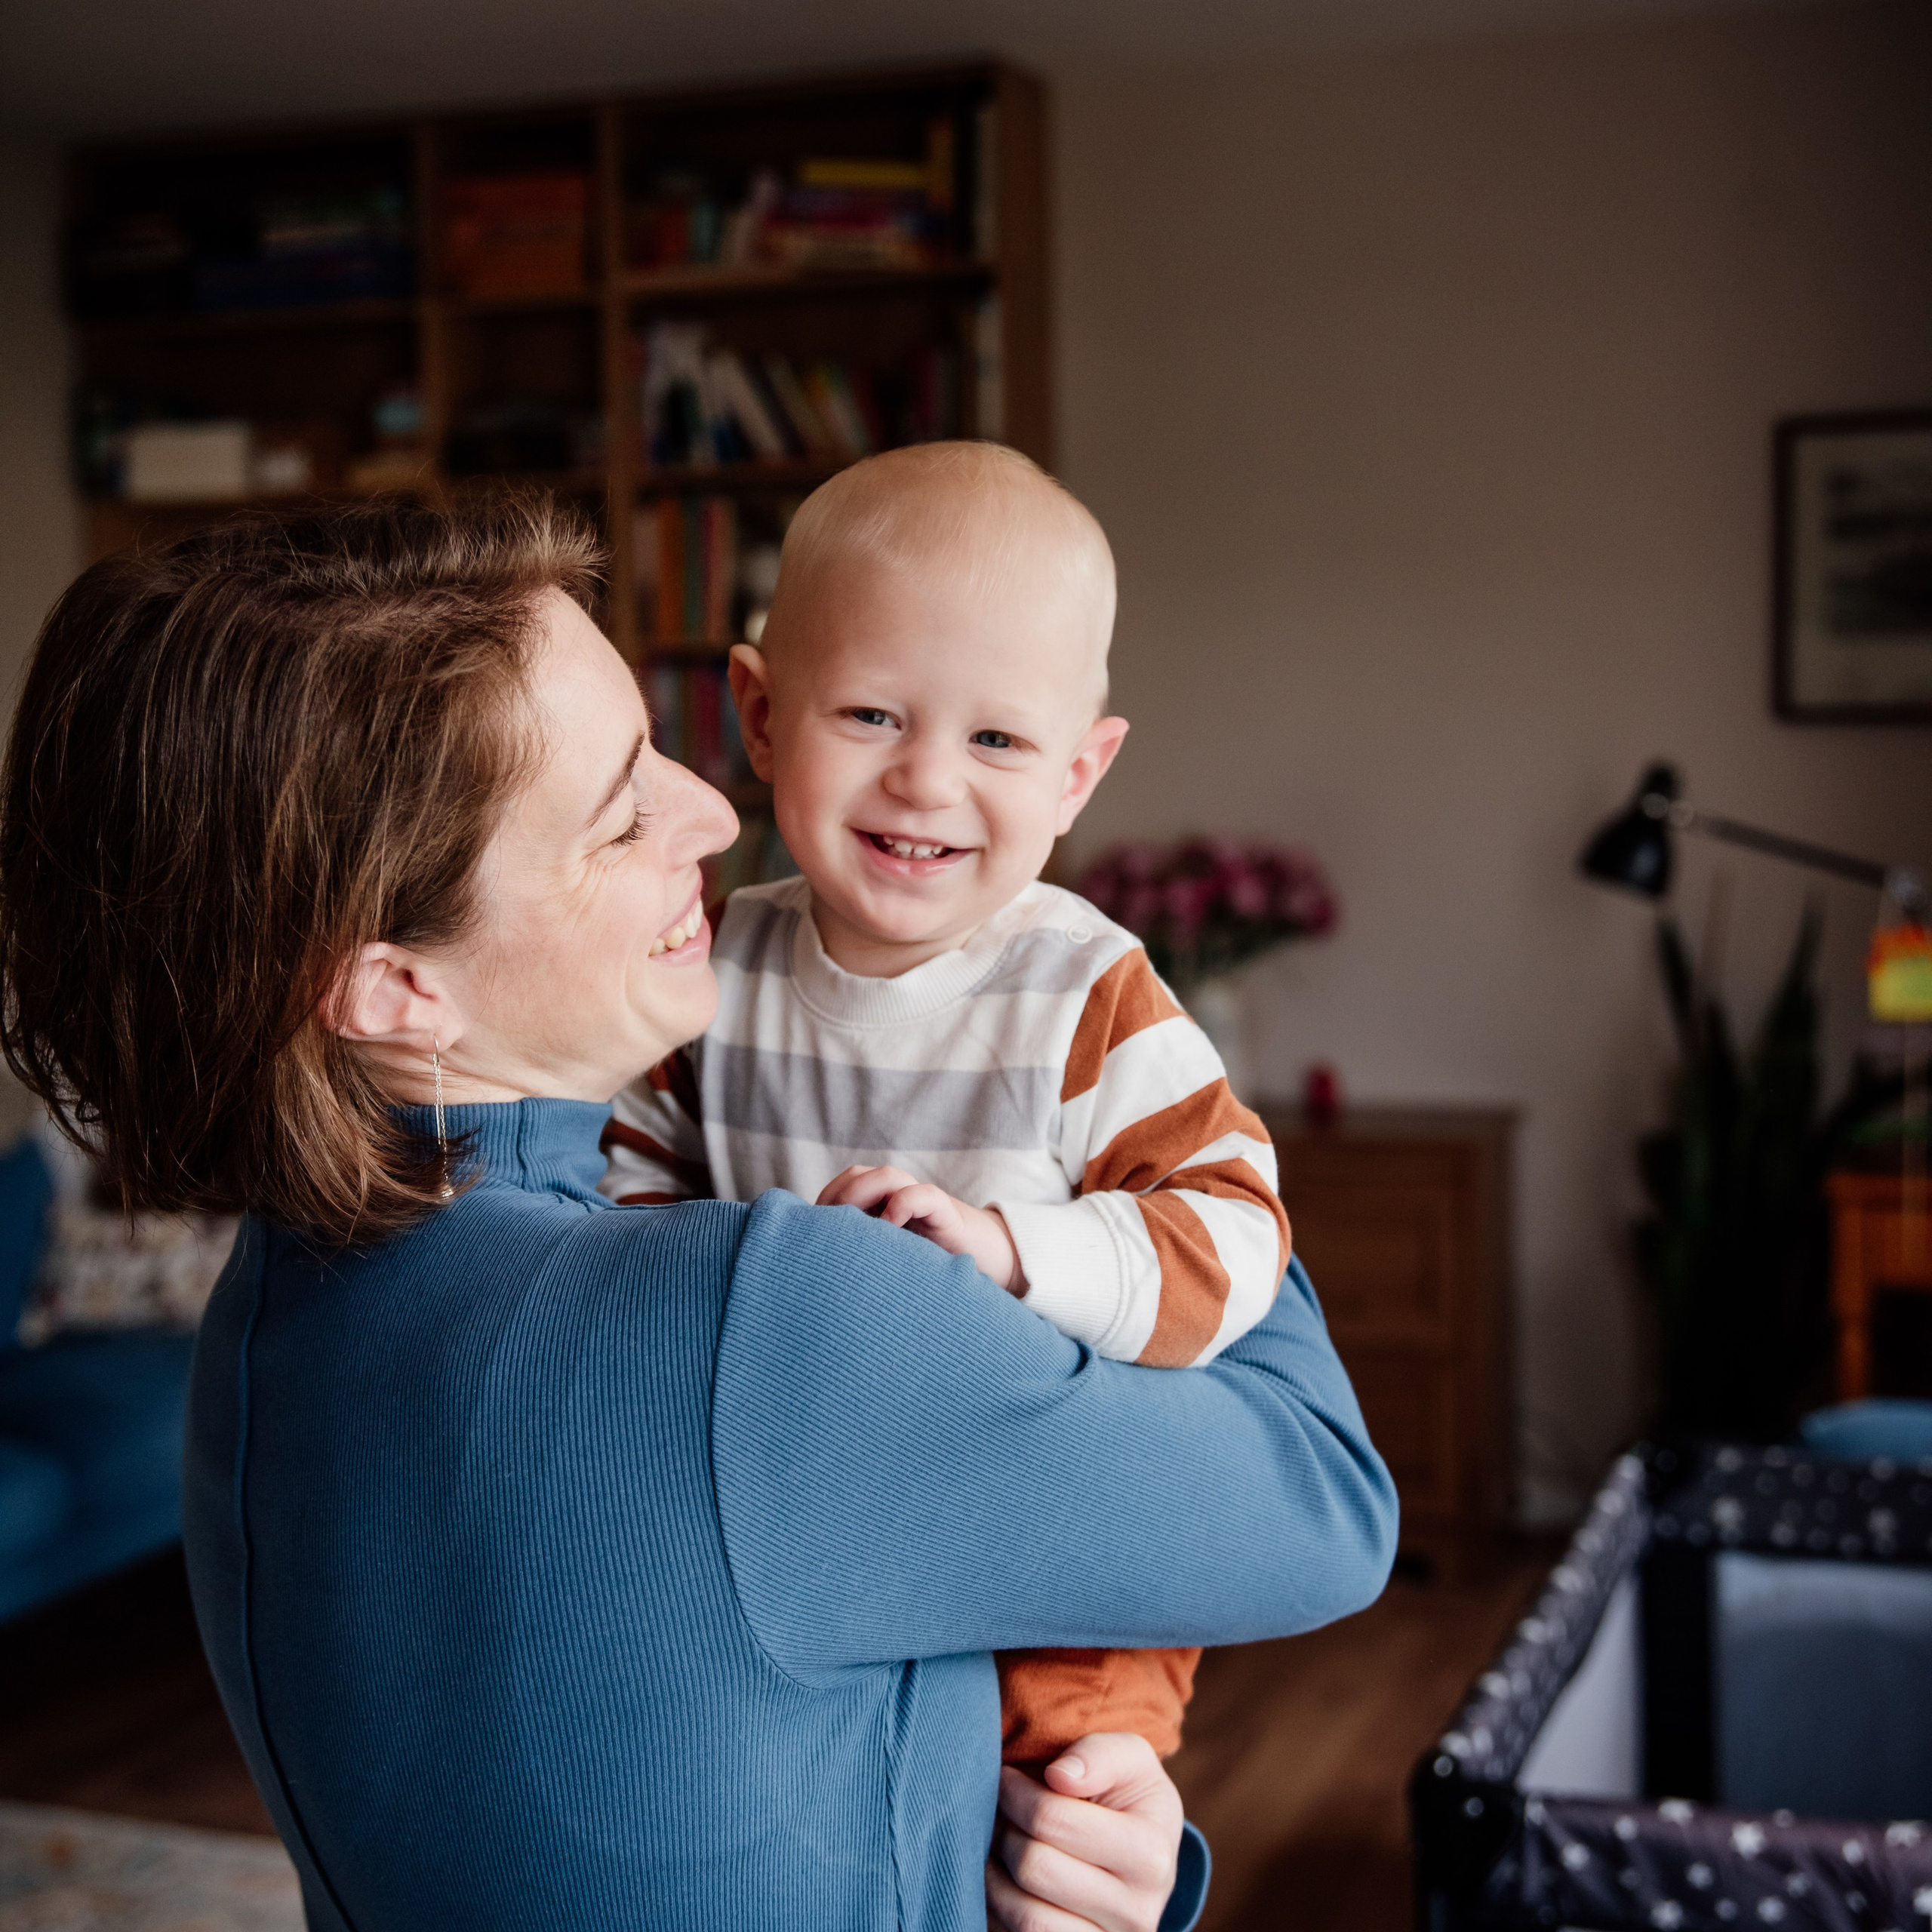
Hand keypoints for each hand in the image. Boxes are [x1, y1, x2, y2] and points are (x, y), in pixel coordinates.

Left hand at [816, 1165, 1024, 1293]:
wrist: (981, 1262)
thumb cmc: (924, 1263)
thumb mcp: (884, 1257)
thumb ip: (858, 1251)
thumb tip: (814, 1269)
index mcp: (879, 1202)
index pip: (842, 1186)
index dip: (824, 1204)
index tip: (812, 1234)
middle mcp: (898, 1196)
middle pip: (857, 1175)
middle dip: (838, 1198)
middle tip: (827, 1232)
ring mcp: (922, 1201)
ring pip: (888, 1177)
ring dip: (864, 1195)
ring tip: (854, 1228)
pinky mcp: (945, 1214)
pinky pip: (922, 1196)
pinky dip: (903, 1205)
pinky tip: (890, 1228)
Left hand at [986, 1733, 1184, 1931]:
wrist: (1144, 1855)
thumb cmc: (1128, 1796)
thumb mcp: (1130, 1758)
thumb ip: (1099, 1754)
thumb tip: (1059, 1776)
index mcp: (1150, 1856)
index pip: (1051, 1819)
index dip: (1015, 1791)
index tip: (1007, 1777)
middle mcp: (1136, 1913)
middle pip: (1034, 1869)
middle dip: (1003, 1830)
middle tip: (998, 1810)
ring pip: (1025, 1917)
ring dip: (994, 1873)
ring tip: (998, 1844)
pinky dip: (998, 1910)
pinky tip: (1004, 1879)